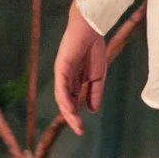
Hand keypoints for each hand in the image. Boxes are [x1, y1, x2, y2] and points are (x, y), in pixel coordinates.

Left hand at [53, 3, 110, 135]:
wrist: (91, 28)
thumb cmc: (94, 48)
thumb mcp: (98, 76)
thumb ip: (95, 92)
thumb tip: (92, 111)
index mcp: (74, 80)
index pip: (72, 101)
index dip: (76, 115)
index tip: (82, 129)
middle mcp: (65, 78)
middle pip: (66, 102)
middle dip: (71, 117)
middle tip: (79, 130)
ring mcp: (62, 73)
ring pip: (62, 97)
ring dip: (68, 111)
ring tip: (75, 123)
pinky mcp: (60, 67)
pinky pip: (61, 86)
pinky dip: (65, 98)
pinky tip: (69, 108)